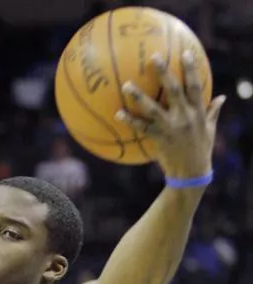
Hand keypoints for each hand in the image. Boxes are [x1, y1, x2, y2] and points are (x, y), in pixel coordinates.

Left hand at [117, 51, 224, 179]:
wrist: (191, 174)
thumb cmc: (200, 151)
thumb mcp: (210, 129)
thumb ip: (213, 112)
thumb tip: (222, 97)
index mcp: (198, 112)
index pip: (195, 85)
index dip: (191, 68)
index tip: (185, 53)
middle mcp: (185, 117)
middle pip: (174, 90)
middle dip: (164, 72)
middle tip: (153, 57)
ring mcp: (171, 127)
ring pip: (153, 108)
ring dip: (139, 96)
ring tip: (126, 85)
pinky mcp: (159, 139)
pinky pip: (142, 128)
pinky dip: (130, 120)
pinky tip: (118, 113)